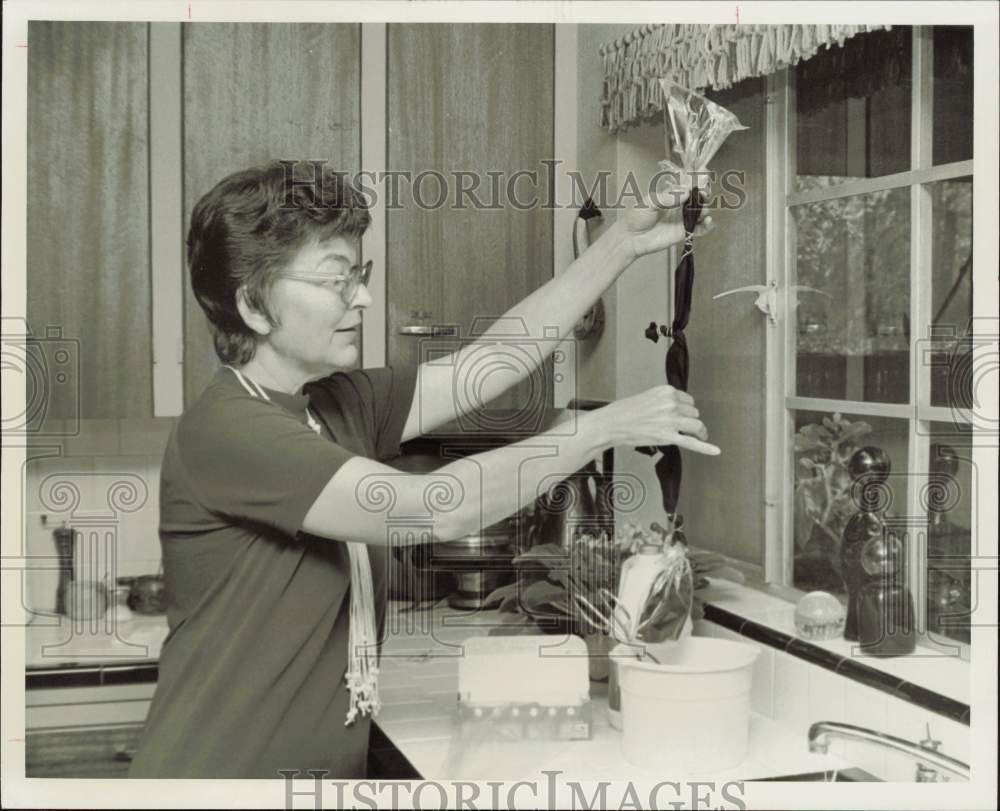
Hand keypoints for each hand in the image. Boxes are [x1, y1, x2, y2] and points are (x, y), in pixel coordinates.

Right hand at [599, 385, 720, 455]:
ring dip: (696, 431)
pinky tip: (715, 450)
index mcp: (666, 391)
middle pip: (694, 413)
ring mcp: (671, 421)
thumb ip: (664, 401)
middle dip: (688, 419)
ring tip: (697, 435)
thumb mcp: (648, 396)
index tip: (681, 414)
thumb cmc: (624, 411)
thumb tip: (676, 409)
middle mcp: (672, 404)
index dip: (684, 409)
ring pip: (696, 425)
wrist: (612, 424)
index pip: (688, 400)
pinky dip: (706, 447)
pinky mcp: (668, 437)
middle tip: (679, 426)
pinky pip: (692, 442)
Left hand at [617, 171, 714, 260]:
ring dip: (706, 209)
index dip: (697, 182)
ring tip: (703, 210)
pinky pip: (699, 229)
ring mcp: (682, 220)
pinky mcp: (683, 232)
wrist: (630, 238)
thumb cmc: (636, 218)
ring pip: (701, 213)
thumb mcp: (650, 202)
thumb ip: (667, 197)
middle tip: (703, 195)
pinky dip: (707, 225)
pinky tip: (707, 221)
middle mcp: (679, 207)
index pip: (688, 186)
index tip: (702, 178)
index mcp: (671, 196)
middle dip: (703, 195)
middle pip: (698, 199)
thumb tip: (686, 193)